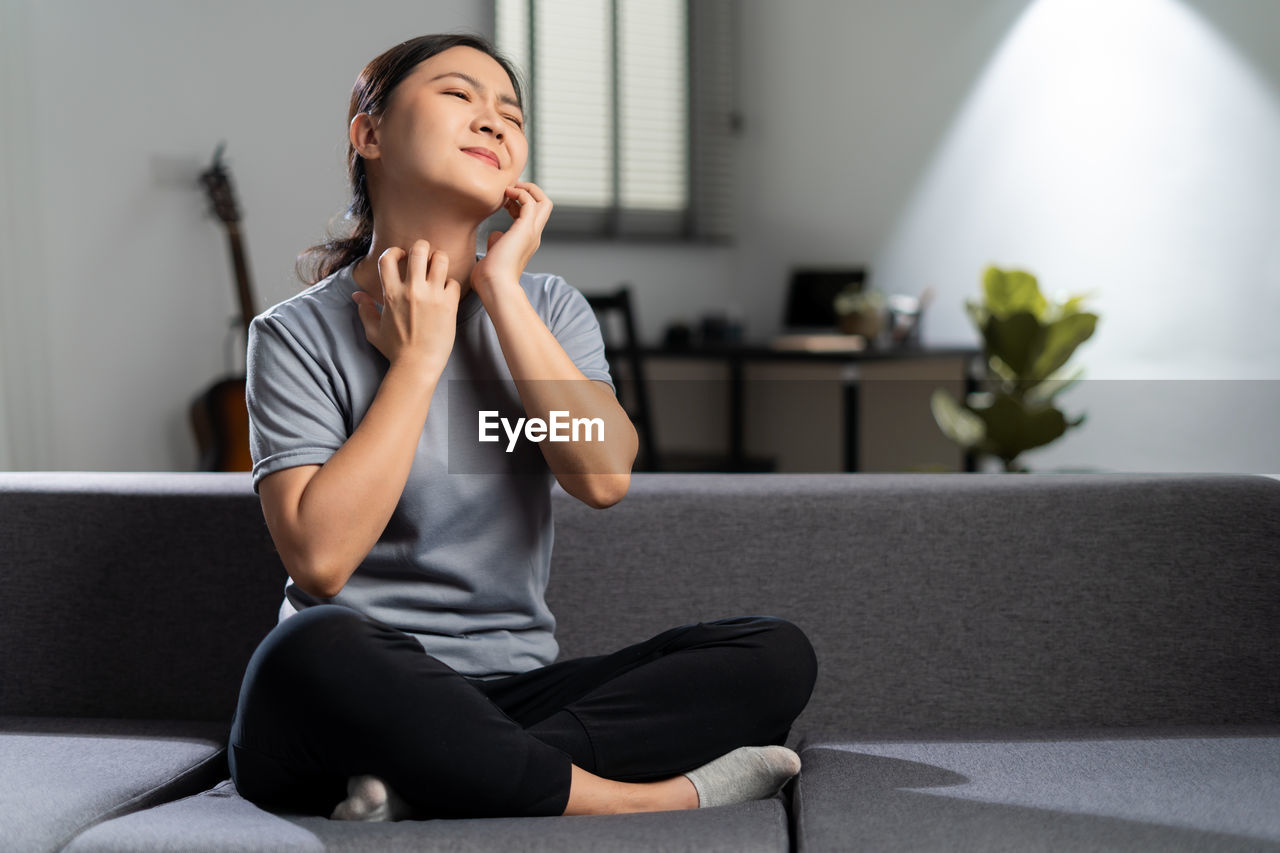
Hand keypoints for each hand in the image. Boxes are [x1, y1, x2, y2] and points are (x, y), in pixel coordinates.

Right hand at [352, 240, 459, 373]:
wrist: (417, 366)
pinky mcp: (449, 305)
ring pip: (440, 259)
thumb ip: (365, 310)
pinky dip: (451, 284)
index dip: (395, 251)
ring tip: (438, 270)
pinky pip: (453, 282)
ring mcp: (432, 296)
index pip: (388, 257)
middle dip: (422, 247)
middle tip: (424, 257)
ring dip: (439, 260)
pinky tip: (447, 293)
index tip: (401, 257)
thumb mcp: (374, 330)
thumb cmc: (395, 350)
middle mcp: (411, 290)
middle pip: (419, 249)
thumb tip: (356, 295)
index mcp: (391, 293)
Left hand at [472, 181, 552, 302]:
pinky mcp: (525, 229)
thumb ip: (496, 244)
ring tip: (510, 187)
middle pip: (545, 205)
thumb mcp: (493, 255)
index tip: (504, 200)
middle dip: (530, 191)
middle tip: (511, 188)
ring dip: (527, 189)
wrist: (494, 286)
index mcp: (527, 242)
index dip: (520, 203)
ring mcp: (531, 232)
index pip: (532, 216)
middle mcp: (533, 236)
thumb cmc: (489, 278)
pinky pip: (530, 202)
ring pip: (544, 201)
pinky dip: (520, 193)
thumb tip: (495, 235)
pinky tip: (505, 195)